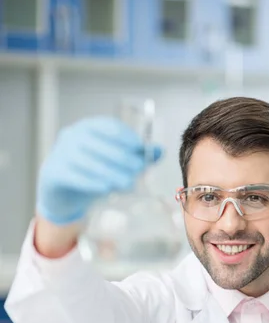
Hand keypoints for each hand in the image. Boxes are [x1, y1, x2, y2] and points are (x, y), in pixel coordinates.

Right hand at [36, 117, 161, 224]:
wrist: (61, 195)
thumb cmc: (90, 174)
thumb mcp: (112, 164)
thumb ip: (135, 156)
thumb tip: (160, 151)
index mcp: (87, 128)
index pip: (108, 127)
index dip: (126, 136)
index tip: (140, 148)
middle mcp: (72, 137)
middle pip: (99, 144)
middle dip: (121, 157)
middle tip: (138, 170)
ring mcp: (60, 153)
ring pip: (89, 162)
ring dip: (110, 172)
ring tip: (128, 183)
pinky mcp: (53, 173)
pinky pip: (75, 176)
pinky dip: (93, 182)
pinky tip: (107, 188)